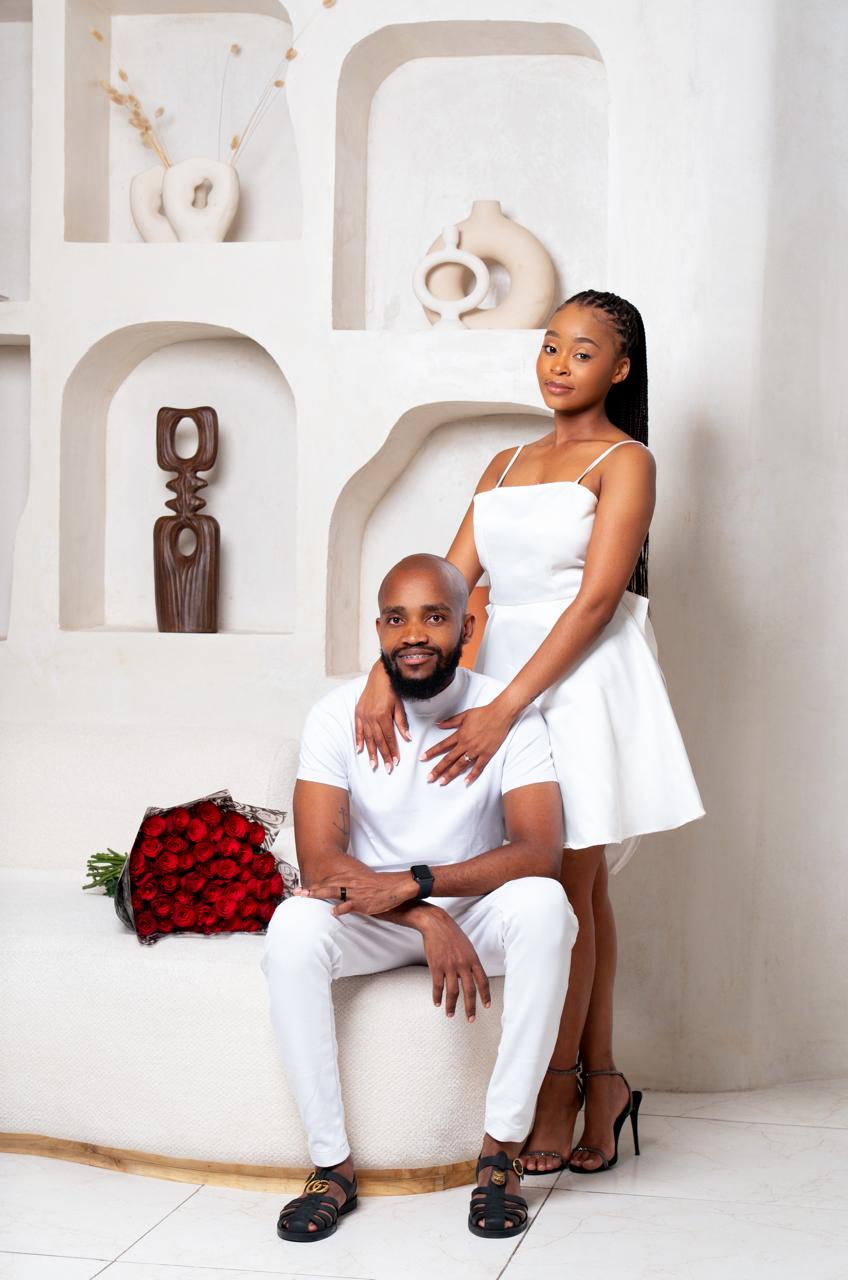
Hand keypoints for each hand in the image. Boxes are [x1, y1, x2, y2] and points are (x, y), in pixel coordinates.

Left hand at [295, 869, 417, 917]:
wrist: (394, 886)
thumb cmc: (378, 885)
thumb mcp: (361, 881)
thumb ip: (349, 885)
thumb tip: (338, 890)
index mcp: (349, 877)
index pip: (328, 880)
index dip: (314, 884)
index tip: (301, 886)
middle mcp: (349, 882)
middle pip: (326, 885)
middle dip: (310, 889)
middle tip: (296, 892)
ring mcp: (354, 892)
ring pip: (333, 891)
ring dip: (318, 894)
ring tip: (306, 896)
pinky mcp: (362, 902)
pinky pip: (348, 905)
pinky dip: (339, 908)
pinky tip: (332, 912)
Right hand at [355, 661, 409, 771]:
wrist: (380, 676)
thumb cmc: (392, 689)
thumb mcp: (399, 706)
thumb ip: (402, 723)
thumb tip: (407, 738)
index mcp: (382, 716)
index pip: (388, 738)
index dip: (392, 750)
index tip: (396, 762)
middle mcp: (371, 717)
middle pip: (378, 741)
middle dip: (383, 756)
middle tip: (387, 768)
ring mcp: (363, 715)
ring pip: (368, 738)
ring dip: (371, 752)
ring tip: (373, 764)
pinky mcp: (358, 712)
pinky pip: (358, 729)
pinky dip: (359, 740)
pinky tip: (360, 750)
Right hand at [419, 909, 490, 1020]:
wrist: (436, 924)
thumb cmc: (452, 934)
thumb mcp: (467, 946)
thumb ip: (471, 962)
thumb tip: (473, 976)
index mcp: (473, 959)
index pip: (483, 981)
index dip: (485, 995)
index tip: (486, 1006)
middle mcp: (463, 964)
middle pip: (470, 991)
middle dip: (471, 1007)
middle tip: (471, 1019)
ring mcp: (450, 966)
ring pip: (453, 992)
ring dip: (452, 1006)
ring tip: (450, 1015)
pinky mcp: (436, 966)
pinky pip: (438, 986)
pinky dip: (437, 997)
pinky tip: (437, 1003)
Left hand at [420, 698, 515, 786]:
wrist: (499, 714)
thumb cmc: (482, 713)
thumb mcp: (464, 715)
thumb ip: (450, 721)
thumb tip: (438, 724)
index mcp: (459, 735)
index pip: (442, 746)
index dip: (431, 752)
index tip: (422, 758)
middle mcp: (466, 744)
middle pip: (449, 759)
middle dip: (438, 769)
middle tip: (429, 778)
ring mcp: (476, 750)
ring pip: (460, 765)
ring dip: (450, 774)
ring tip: (442, 782)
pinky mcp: (486, 754)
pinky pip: (478, 767)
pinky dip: (472, 775)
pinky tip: (465, 783)